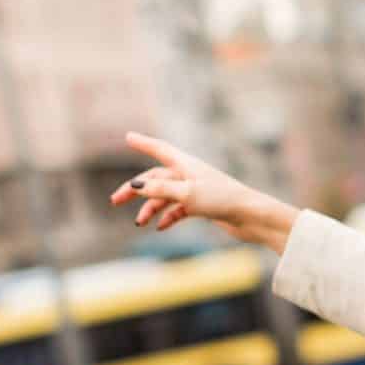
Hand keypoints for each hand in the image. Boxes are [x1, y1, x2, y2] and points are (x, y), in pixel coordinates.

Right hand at [108, 132, 299, 253]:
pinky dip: (168, 217)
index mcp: (186, 164)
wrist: (250, 216)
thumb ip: (160, 190)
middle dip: (135, 189)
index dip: (143, 143)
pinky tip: (160, 227)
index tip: (128, 137)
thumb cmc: (222, 199)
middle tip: (115, 201)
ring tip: (139, 222)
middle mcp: (189, 174)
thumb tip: (135, 186)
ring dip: (150, 208)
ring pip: (165, 196)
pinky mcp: (202, 206)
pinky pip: (178, 210)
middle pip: (155, 178)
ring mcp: (195, 190)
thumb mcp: (187, 194)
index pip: (160, 149)